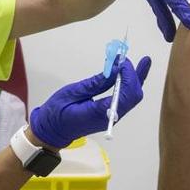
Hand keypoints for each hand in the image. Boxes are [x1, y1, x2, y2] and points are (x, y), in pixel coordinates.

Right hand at [29, 57, 151, 148]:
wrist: (52, 131)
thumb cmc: (57, 113)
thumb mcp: (72, 93)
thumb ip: (96, 83)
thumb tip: (115, 70)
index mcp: (100, 113)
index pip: (125, 94)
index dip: (128, 74)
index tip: (122, 60)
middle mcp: (110, 117)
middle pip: (133, 95)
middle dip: (134, 75)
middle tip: (124, 58)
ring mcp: (111, 117)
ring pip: (132, 97)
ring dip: (135, 78)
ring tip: (137, 61)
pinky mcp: (110, 115)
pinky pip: (125, 99)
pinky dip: (130, 85)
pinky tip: (134, 73)